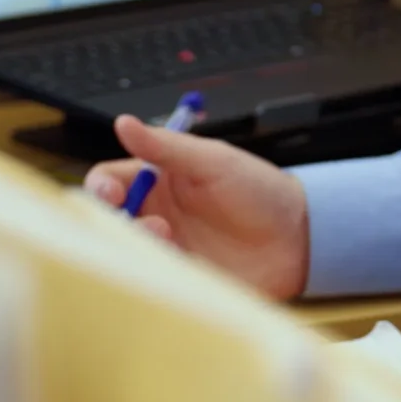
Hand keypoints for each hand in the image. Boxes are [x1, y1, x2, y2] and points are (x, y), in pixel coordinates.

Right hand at [82, 114, 309, 299]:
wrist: (300, 237)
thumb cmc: (260, 190)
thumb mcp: (213, 161)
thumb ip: (166, 147)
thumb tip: (123, 123)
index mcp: (158, 181)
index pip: (109, 181)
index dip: (100, 188)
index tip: (110, 194)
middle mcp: (155, 214)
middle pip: (109, 219)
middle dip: (113, 220)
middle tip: (140, 219)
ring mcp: (167, 248)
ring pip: (127, 250)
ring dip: (137, 243)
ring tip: (167, 235)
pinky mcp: (181, 278)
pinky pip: (152, 278)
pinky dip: (154, 271)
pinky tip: (177, 262)